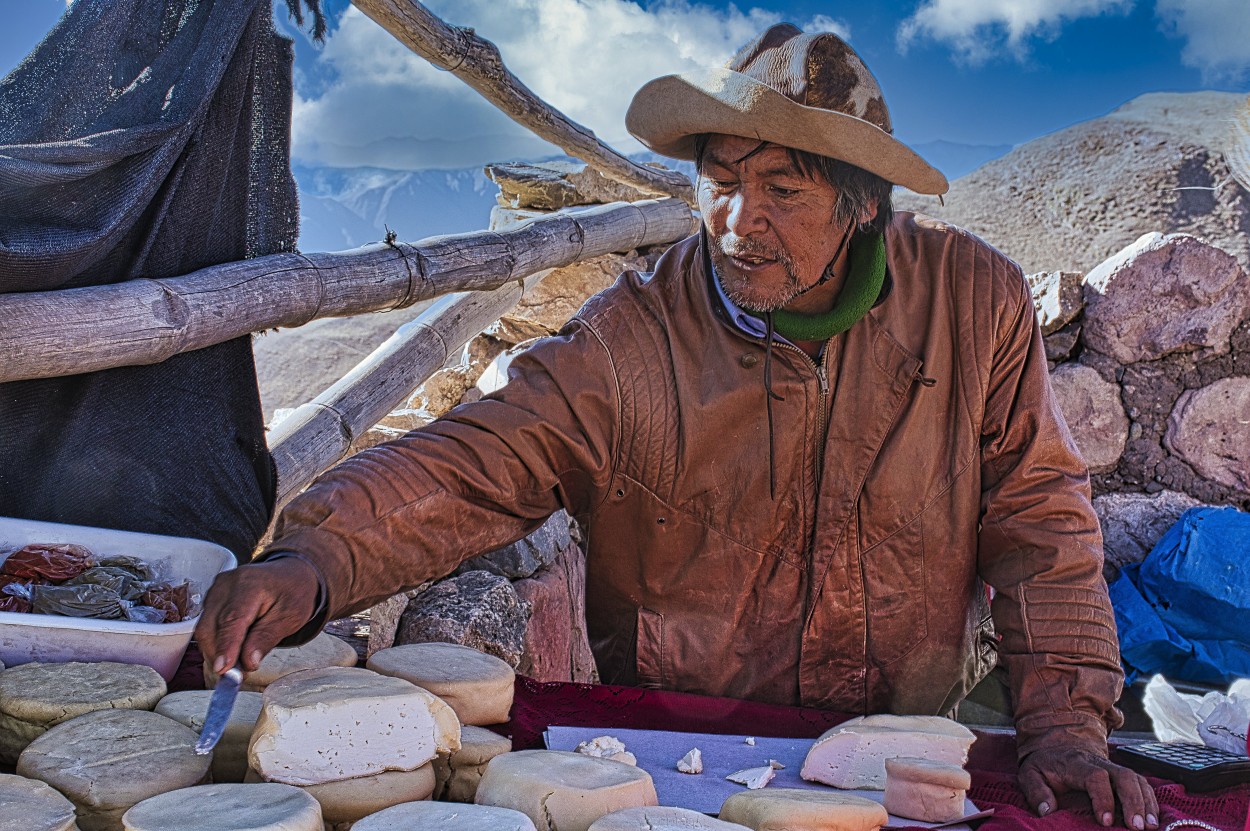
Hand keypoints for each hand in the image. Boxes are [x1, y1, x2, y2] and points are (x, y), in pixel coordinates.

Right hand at [193, 557, 319, 675]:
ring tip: (238, 665)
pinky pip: (207, 625)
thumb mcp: (290, 617)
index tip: (223, 670)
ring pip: (205, 629)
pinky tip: (233, 651)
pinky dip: (217, 642)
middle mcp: (227, 584)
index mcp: (251, 584)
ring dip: (217, 651)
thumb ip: (266, 638)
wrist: (290, 574)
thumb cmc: (293, 593)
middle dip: (220, 655)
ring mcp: (216, 589)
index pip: (232, 619)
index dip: (226, 646)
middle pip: (211, 627)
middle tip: (236, 677)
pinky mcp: (212, 597)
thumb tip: (248, 662)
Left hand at [1019, 747, 1158, 829]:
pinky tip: (1154, 818)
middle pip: (1123, 776)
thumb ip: (1036, 791)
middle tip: (1138, 827)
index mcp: (1075, 764)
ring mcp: (1112, 767)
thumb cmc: (1045, 765)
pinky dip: (1151, 800)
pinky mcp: (1121, 774)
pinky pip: (1141, 783)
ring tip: (1151, 826)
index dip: (1103, 798)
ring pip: (1136, 779)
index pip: (1095, 777)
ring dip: (1147, 803)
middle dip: (1134, 802)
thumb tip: (1046, 810)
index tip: (1106, 821)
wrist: (1056, 745)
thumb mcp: (1030, 774)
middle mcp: (1098, 763)